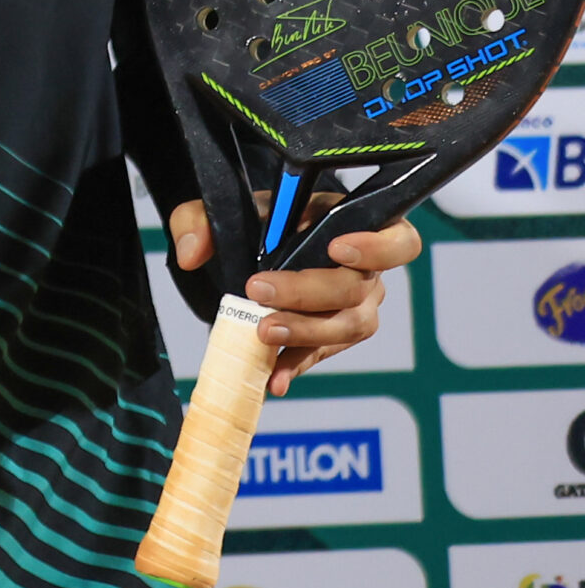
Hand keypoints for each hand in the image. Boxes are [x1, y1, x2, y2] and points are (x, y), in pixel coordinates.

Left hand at [169, 196, 423, 393]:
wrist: (254, 253)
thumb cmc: (259, 223)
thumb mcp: (227, 209)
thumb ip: (202, 221)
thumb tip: (192, 253)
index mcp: (352, 225)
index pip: (397, 240)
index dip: (376, 247)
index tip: (336, 249)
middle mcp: (366, 270)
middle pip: (357, 288)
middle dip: (308, 292)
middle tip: (260, 292)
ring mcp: (355, 307)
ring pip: (348, 327)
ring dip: (305, 333)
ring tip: (264, 335)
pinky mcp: (332, 336)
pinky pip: (321, 354)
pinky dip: (295, 365)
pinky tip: (272, 378)